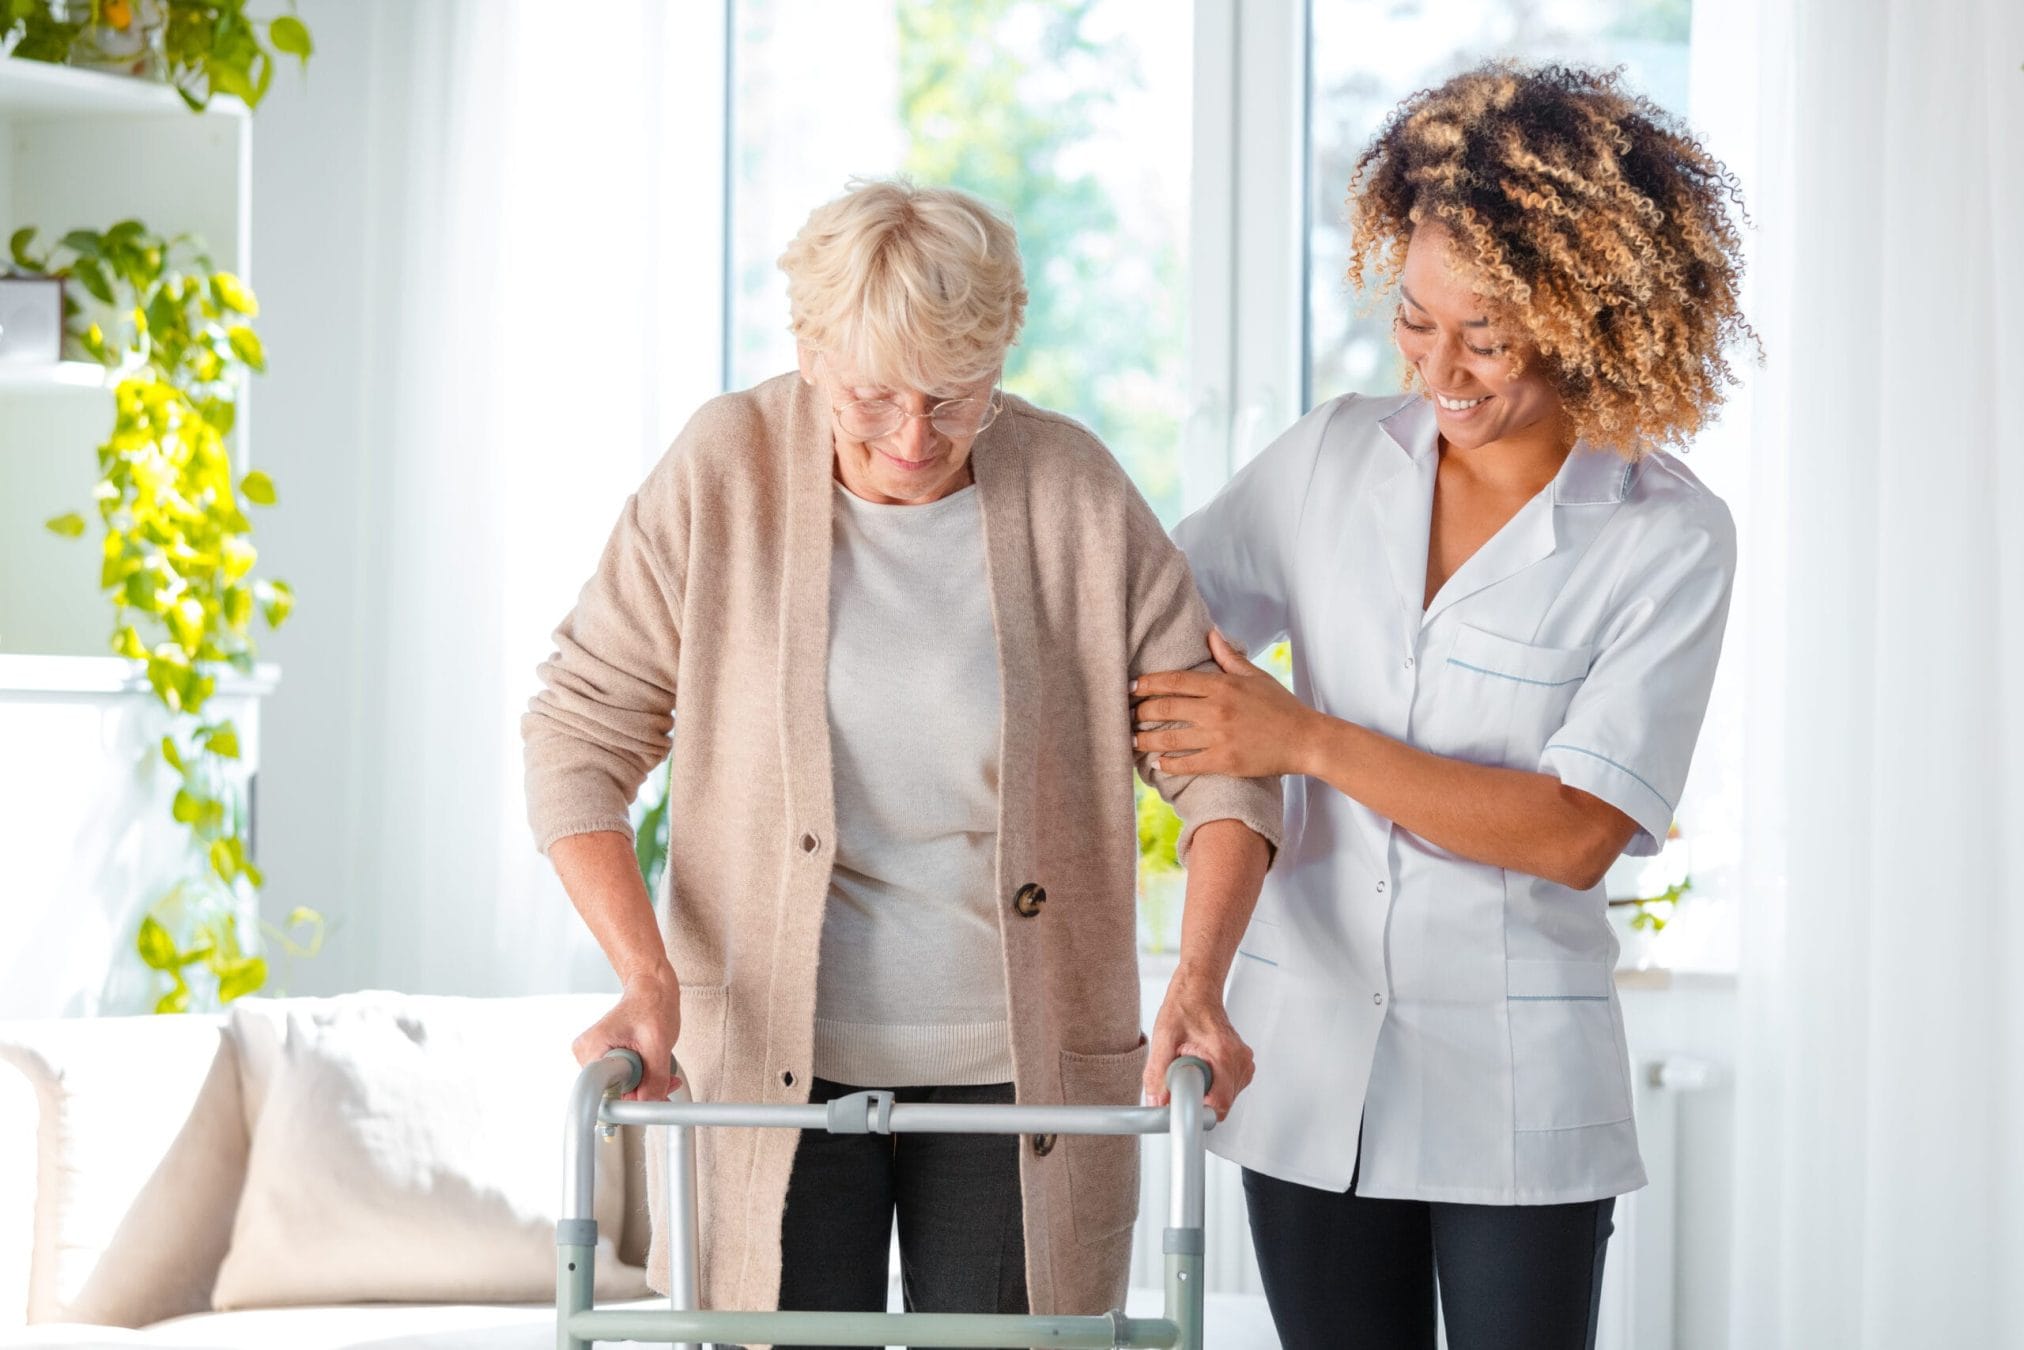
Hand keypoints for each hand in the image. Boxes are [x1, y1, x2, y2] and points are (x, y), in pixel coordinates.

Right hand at [572, 967, 684, 1101]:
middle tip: (664, 1079)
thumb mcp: (659, 1045)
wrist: (651, 989)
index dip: (627, 1100)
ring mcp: (595, 1057)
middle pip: (613, 1093)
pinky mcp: (605, 1058)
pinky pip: (623, 1080)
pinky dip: (641, 1078)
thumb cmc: (651, 1005)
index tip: (649, 1098)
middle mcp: (587, 1054)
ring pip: (621, 1088)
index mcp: (592, 1048)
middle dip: (642, 1091)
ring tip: (658, 1063)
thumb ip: (655, 1079)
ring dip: (644, 1084)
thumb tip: (650, 1105)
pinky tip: (652, 1064)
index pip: (602, 1093)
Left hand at [1132, 628, 1317, 778]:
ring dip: (1146, 740)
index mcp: (1222, 685)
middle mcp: (1216, 709)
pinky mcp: (1224, 761)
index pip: (1175, 681)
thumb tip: (1211, 634)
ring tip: (1133, 741)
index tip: (1131, 687)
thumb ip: (1229, 656)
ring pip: (1170, 738)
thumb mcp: (1256, 676)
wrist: (1305, 739)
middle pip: (1165, 708)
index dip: (1148, 684)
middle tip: (1127, 716)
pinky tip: (1158, 763)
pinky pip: (1187, 764)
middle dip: (1140, 712)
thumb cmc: (1281, 706)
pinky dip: (1168, 764)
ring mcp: (1219, 737)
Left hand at [1142, 970, 1253, 1120]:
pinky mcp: (1242, 1065)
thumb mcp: (1164, 1037)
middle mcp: (1240, 1060)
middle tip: (1183, 1074)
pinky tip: (1202, 1065)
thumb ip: (1158, 1072)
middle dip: (1198, 1097)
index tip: (1183, 1101)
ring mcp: (1244, 1063)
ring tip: (1193, 1065)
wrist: (1198, 990)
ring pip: (1225, 1099)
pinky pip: (1228, 1089)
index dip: (1198, 1109)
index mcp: (1223, 1053)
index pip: (1220, 1104)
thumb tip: (1156, 1101)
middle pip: (1221, 1104)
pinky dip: (1212, 1084)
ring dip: (1205, 1090)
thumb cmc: (1185, 1007)